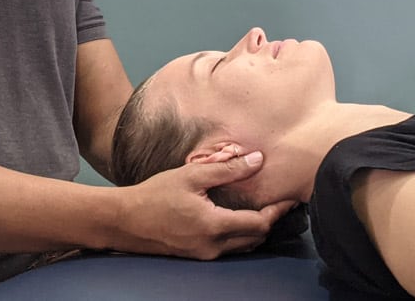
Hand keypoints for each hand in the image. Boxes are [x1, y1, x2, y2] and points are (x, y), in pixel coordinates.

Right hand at [114, 150, 295, 259]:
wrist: (123, 221)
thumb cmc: (154, 195)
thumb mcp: (191, 175)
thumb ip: (227, 169)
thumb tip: (257, 161)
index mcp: (213, 226)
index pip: (259, 223)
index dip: (278, 211)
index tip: (291, 198)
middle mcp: (212, 246)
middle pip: (255, 238)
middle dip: (270, 220)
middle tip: (280, 201)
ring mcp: (204, 254)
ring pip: (243, 246)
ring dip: (256, 229)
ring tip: (264, 207)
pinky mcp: (196, 255)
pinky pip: (228, 248)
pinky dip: (239, 234)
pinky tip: (238, 217)